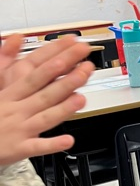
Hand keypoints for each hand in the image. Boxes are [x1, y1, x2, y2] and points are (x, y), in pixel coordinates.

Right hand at [0, 35, 93, 163]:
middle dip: (67, 79)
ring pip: (44, 117)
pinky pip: (37, 146)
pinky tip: (67, 140)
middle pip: (44, 91)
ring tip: (81, 99)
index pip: (35, 71)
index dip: (54, 57)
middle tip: (86, 67)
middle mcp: (15, 108)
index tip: (72, 46)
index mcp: (10, 92)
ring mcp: (18, 128)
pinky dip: (51, 144)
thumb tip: (15, 37)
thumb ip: (5, 59)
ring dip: (63, 108)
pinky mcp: (18, 148)